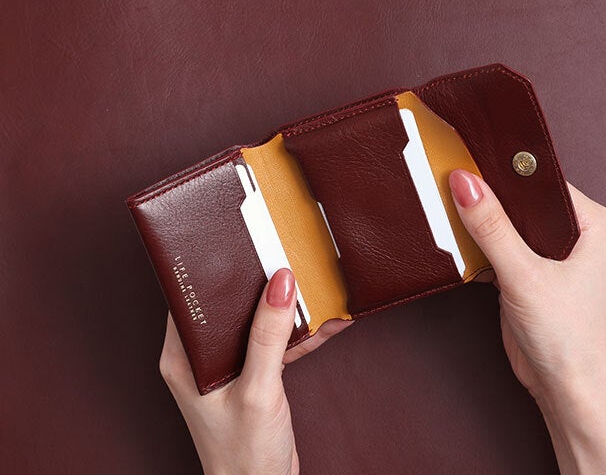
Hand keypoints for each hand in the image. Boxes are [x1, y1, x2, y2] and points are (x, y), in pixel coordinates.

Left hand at [159, 268, 350, 474]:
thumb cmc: (242, 454)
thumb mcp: (257, 390)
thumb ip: (267, 336)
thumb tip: (279, 284)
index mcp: (185, 358)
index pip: (191, 300)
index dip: (213, 271)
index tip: (238, 245)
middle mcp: (203, 359)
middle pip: (230, 307)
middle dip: (258, 283)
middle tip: (281, 253)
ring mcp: (231, 368)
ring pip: (258, 324)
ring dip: (286, 309)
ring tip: (313, 284)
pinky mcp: (255, 378)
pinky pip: (277, 345)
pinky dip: (300, 335)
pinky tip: (327, 320)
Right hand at [449, 169, 605, 473]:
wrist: (563, 387)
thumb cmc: (565, 335)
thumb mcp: (525, 275)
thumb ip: (492, 228)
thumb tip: (465, 183)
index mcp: (590, 221)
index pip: (539, 180)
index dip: (504, 169)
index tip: (467, 158)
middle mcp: (571, 231)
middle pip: (519, 199)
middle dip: (486, 196)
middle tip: (448, 181)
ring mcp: (547, 252)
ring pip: (504, 222)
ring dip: (477, 222)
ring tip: (445, 208)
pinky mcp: (525, 271)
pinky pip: (495, 245)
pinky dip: (474, 247)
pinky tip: (453, 243)